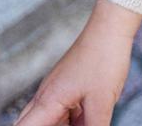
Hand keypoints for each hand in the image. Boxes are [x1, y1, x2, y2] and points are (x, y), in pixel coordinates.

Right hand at [12, 0, 141, 125]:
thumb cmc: (105, 57)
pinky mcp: (69, 86)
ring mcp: (58, 90)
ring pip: (49, 119)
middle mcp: (47, 95)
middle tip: (65, 124)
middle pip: (29, 123)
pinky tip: (85, 121)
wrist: (112, 26)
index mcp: (48, 100)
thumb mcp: (102, 101)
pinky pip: (62, 112)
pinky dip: (68, 122)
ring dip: (60, 125)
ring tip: (78, 120)